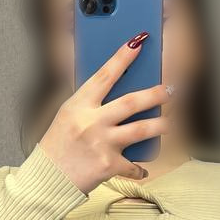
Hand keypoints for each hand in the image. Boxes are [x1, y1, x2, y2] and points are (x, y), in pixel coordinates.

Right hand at [39, 32, 170, 193]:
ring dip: (161, 125)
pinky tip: (144, 169)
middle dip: (156, 94)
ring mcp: (102, 144)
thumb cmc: (58, 145)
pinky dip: (140, 169)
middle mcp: (92, 122)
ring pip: (141, 130)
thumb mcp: (68, 116)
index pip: (105, 75)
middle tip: (171, 89)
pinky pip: (133, 166)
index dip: (123, 57)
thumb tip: (119, 91)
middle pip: (131, 102)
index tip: (139, 41)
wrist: (48, 178)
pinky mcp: (108, 165)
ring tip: (170, 123)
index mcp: (79, 105)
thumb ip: (90, 104)